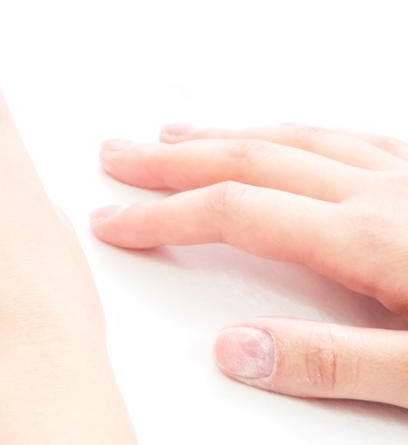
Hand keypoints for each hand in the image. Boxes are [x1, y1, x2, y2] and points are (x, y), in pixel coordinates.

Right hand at [92, 123, 407, 406]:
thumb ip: (333, 363)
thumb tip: (236, 350)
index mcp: (370, 239)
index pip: (237, 213)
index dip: (165, 216)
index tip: (115, 222)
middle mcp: (385, 193)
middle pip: (252, 160)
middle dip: (174, 161)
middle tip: (119, 157)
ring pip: (298, 139)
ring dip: (227, 137)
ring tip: (179, 135)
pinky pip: (352, 137)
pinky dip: (299, 133)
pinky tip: (290, 136)